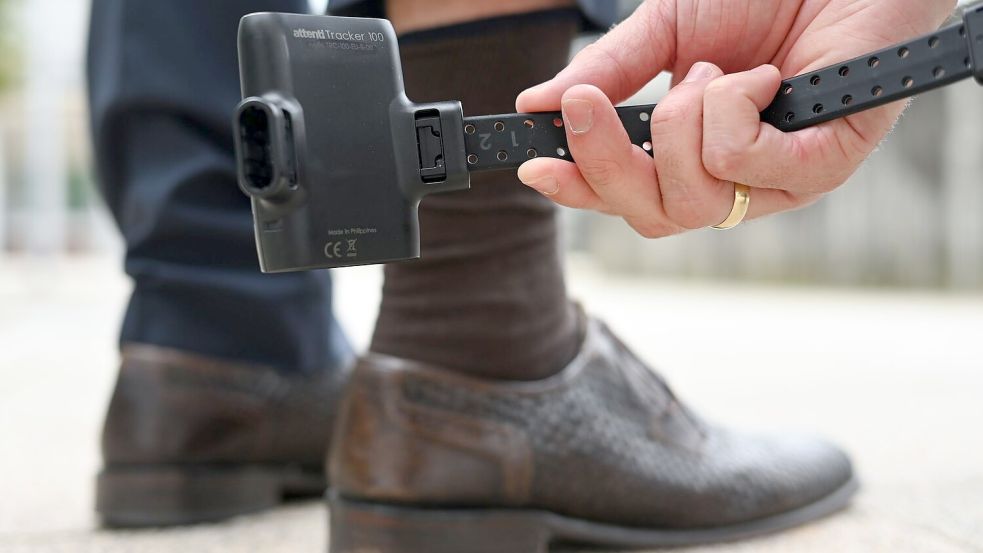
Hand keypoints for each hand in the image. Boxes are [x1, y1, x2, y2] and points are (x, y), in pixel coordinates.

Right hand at [515, 0, 955, 237]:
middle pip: (651, 218)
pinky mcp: (821, 167)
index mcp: (694, 156)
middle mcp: (734, 181)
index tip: (535, 167)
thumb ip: (608, 73)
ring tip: (714, 71)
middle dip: (611, 163)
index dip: (580, 190)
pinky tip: (760, 78)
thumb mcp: (665, 30)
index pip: (628, 198)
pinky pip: (739, 165)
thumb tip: (538, 106)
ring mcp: (777, 182)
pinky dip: (731, 111)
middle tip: (593, 105)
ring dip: (683, 122)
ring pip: (692, 201)